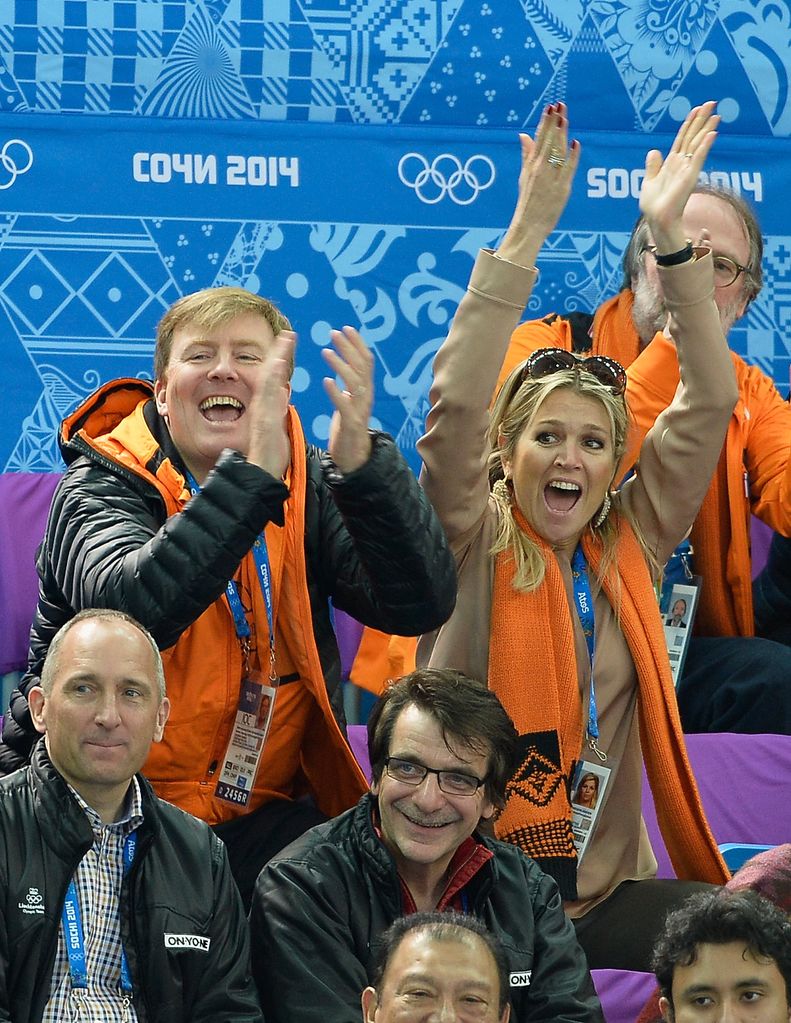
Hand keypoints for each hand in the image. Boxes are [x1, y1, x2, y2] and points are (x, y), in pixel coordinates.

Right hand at [245, 331, 294, 478]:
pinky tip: (279, 365)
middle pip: (268, 373)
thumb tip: (282, 390)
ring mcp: (262, 412)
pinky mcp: (264, 420)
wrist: (262, 472)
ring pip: (267, 380)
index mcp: (266, 406)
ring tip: (285, 341)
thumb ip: (277, 407)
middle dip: (278, 352)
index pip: (273, 378)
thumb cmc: (270, 453)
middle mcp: (262, 405)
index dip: (279, 359)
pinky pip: (267, 396)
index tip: (288, 342)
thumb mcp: (276, 424)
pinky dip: (272, 379)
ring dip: (276, 359)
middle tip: (288, 333)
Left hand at [322, 326, 373, 474]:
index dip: (357, 344)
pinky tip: (326, 381)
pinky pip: (345, 406)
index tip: (346, 327)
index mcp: (364, 391)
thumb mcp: (349, 403)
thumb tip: (344, 366)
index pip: (365, 362)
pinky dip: (336, 392)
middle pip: (363, 367)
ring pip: (356, 383)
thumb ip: (348, 386)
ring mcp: (360, 411)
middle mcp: (366, 398)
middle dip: (350, 348)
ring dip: (341, 365)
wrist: (354, 459)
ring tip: (326, 352)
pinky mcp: (352, 425)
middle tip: (334, 332)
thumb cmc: (348, 430)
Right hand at [497, 101, 579, 267]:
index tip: (550, 108)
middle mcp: (541, 170)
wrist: (529, 226)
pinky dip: (573, 156)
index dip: (545, 123)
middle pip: (549, 142)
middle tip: (560, 105)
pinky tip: (576, 143)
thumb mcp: (524, 176)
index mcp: (531, 166)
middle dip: (555, 122)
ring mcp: (552, 179)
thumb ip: (527, 155)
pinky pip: (569, 169)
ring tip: (565, 117)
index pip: (539, 139)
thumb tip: (524, 135)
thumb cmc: (528, 202)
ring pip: (558, 151)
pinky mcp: (562, 189)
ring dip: (562, 133)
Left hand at [640, 100, 718, 253]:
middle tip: (712, 102)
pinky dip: (704, 146)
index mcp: (672, 163)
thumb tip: (653, 151)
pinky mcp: (690, 176)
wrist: (657, 218)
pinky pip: (698, 158)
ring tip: (716, 113)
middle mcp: (682, 163)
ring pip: (698, 143)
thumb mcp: (649, 182)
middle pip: (693, 136)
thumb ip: (653, 167)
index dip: (689, 123)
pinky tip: (712, 134)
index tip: (696, 108)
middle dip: (702, 119)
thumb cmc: (654, 205)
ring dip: (707, 128)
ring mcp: (687, 169)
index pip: (683, 138)